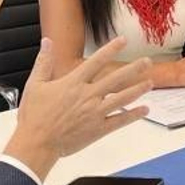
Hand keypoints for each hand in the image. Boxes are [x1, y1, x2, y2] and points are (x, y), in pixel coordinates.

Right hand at [6, 38, 151, 177]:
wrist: (36, 143)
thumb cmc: (34, 116)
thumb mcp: (34, 84)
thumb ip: (44, 62)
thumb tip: (47, 42)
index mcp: (73, 83)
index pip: (97, 61)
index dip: (111, 49)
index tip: (123, 41)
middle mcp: (88, 95)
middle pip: (116, 78)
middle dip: (134, 69)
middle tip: (147, 62)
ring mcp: (95, 112)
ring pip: (123, 98)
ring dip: (138, 89)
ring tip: (150, 83)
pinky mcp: (98, 129)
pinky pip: (120, 120)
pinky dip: (133, 115)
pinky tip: (144, 110)